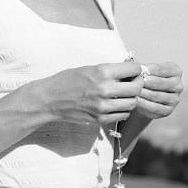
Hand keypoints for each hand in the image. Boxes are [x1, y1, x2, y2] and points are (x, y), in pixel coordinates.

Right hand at [27, 62, 143, 126]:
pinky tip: (116, 104)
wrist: (50, 99)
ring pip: (132, 103)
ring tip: (124, 94)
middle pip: (136, 88)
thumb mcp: (88, 68)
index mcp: (102, 72)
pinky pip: (122, 115)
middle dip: (138, 84)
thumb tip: (129, 69)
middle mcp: (104, 89)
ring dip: (131, 98)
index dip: (136, 69)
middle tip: (133, 82)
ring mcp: (103, 106)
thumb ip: (109, 70)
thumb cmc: (67, 80)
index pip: (133, 70)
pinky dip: (123, 110)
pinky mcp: (100, 119)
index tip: (134, 70)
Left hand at [135, 62, 183, 119]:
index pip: (161, 69)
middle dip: (148, 82)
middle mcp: (178, 85)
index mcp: (175, 71)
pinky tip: (136, 100)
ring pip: (158, 96)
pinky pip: (156, 108)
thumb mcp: (144, 70)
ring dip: (145, 93)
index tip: (138, 70)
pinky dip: (145, 104)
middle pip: (162, 82)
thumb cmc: (144, 80)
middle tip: (136, 82)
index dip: (148, 69)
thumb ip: (141, 67)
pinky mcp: (168, 110)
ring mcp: (174, 99)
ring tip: (134, 91)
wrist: (144, 97)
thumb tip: (134, 65)